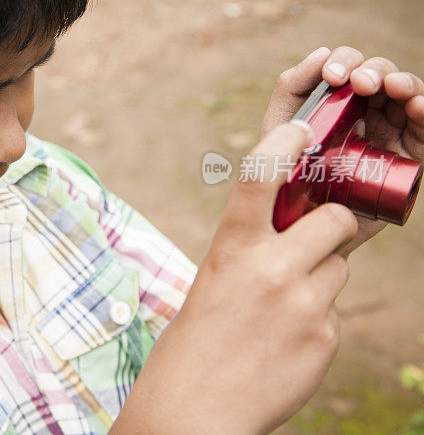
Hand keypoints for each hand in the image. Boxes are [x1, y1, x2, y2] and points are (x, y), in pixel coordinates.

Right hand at [112, 122, 356, 434]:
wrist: (196, 409)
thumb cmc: (198, 340)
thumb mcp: (216, 280)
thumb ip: (256, 250)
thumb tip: (305, 231)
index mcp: (231, 249)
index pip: (259, 178)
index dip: (285, 144)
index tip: (304, 127)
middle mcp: (271, 270)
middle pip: (334, 220)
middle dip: (329, 226)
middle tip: (310, 244)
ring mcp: (303, 305)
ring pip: (338, 268)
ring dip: (320, 277)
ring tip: (282, 309)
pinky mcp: (324, 338)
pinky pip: (334, 310)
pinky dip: (315, 318)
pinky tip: (284, 340)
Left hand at [260, 46, 423, 255]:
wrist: (298, 225)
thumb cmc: (286, 173)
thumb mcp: (279, 127)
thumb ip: (292, 88)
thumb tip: (322, 54)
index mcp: (336, 102)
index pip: (350, 67)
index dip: (345, 61)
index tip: (332, 74)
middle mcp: (366, 112)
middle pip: (381, 75)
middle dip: (373, 70)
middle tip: (359, 83)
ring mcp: (389, 132)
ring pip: (406, 94)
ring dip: (402, 82)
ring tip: (391, 88)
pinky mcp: (408, 157)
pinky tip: (416, 105)